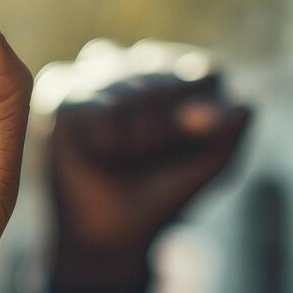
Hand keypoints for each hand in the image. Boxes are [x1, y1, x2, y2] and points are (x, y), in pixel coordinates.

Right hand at [45, 40, 249, 291]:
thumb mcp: (217, 160)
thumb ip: (232, 124)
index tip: (191, 146)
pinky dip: (99, 139)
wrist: (114, 230)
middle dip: (160, 133)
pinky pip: (88, 105)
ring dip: (130, 138)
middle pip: (161, 83)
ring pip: (123, 90)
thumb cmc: (167, 189)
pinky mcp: (60, 88)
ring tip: (122, 157)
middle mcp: (139, 62)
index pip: (204, 72)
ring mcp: (97, 71)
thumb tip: (195, 111)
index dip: (198, 116)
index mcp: (184, 69)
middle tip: (147, 160)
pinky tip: (98, 153)